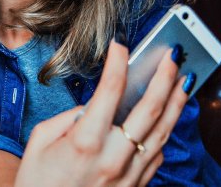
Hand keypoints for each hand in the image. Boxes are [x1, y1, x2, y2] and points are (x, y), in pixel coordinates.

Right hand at [15, 39, 190, 186]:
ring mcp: (129, 174)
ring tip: (182, 80)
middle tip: (170, 57)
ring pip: (162, 132)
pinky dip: (165, 131)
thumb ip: (67, 119)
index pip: (109, 92)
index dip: (117, 64)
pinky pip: (157, 154)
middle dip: (163, 78)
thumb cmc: (38, 182)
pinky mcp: (135, 186)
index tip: (120, 47)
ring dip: (176, 103)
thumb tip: (92, 107)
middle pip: (149, 110)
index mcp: (85, 143)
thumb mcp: (40, 142)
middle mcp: (113, 158)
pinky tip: (166, 117)